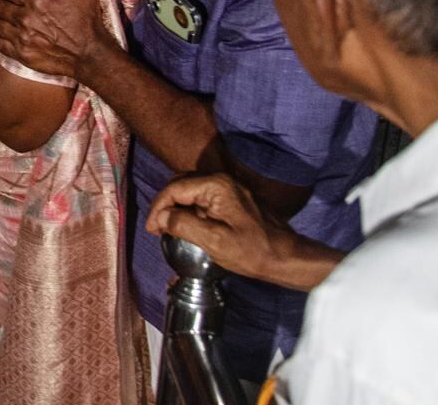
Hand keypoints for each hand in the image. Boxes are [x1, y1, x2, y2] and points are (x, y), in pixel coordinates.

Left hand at [0, 0, 108, 78]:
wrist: (91, 55)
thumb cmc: (88, 22)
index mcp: (37, 1)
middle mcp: (26, 19)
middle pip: (0, 6)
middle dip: (4, 2)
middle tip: (11, 3)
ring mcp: (22, 38)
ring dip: (2, 20)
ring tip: (8, 19)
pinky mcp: (22, 54)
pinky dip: (0, 39)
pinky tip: (7, 36)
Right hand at [146, 172, 324, 287]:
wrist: (285, 256)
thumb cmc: (252, 251)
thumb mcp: (214, 241)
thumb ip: (184, 225)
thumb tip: (161, 218)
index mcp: (216, 186)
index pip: (175, 188)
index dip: (158, 208)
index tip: (152, 229)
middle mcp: (222, 181)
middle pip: (181, 185)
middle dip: (165, 205)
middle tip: (157, 228)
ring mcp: (229, 189)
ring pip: (191, 191)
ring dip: (176, 207)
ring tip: (167, 228)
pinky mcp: (233, 199)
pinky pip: (203, 198)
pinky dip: (190, 209)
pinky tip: (187, 226)